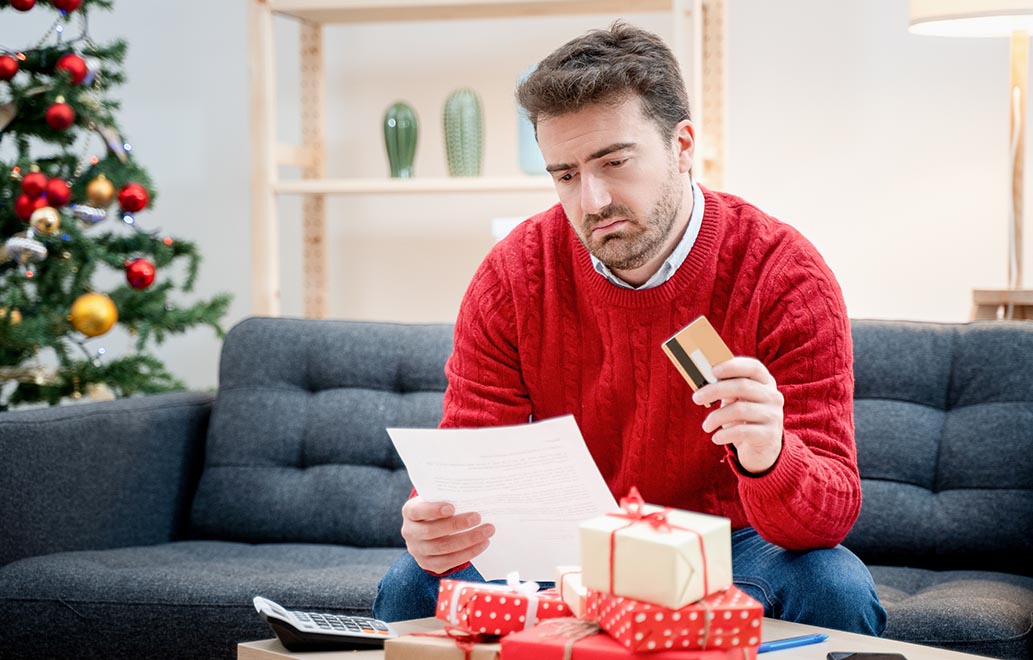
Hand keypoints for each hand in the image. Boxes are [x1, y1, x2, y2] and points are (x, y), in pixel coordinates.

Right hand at [401, 496, 494, 573]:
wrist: (429, 529)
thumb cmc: (438, 509)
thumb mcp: (437, 499)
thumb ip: (448, 497)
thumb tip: (474, 495)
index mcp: (410, 512)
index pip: (417, 511)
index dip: (433, 510)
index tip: (452, 507)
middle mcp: (410, 532)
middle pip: (432, 531)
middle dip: (457, 525)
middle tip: (478, 517)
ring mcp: (417, 550)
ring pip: (443, 548)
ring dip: (468, 540)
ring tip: (487, 532)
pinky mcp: (428, 564)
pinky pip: (448, 562)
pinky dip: (468, 553)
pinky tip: (481, 544)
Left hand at [691, 357, 783, 473]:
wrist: (762, 450)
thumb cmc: (743, 419)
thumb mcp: (737, 400)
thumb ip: (727, 388)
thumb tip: (703, 380)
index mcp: (765, 383)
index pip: (754, 367)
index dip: (733, 366)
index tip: (712, 370)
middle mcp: (773, 396)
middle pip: (742, 386)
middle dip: (715, 390)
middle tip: (696, 398)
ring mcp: (773, 415)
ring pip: (739, 410)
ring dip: (716, 417)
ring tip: (706, 426)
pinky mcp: (769, 435)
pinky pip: (742, 431)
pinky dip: (724, 434)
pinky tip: (716, 438)